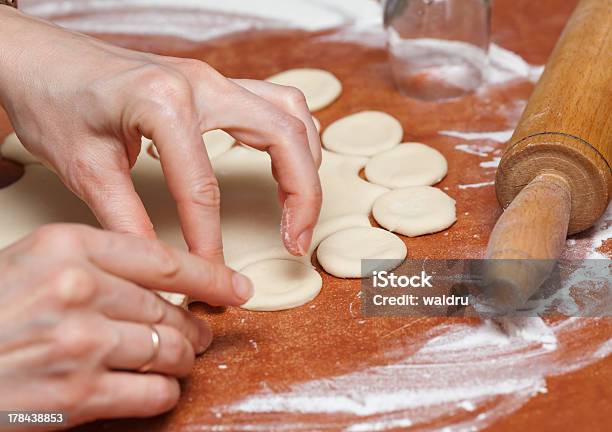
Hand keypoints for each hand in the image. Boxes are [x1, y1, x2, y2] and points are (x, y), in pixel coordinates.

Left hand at [0, 8, 321, 262]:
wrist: (39, 56)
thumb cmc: (54, 100)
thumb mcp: (85, 168)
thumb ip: (128, 221)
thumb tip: (164, 268)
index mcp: (164, 101)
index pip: (204, 187)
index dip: (211, 242)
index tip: (214, 279)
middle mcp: (201, 82)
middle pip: (283, 137)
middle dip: (301, 195)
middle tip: (297, 241)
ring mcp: (212, 78)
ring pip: (291, 112)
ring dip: (305, 162)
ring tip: (299, 209)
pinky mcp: (213, 83)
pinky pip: (276, 103)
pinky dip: (291, 138)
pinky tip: (284, 167)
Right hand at [0, 224, 251, 427]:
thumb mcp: (35, 262)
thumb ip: (97, 263)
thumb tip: (163, 285)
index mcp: (69, 247)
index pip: (164, 261)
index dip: (211, 277)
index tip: (237, 288)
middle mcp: (78, 288)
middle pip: (170, 310)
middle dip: (191, 328)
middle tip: (196, 334)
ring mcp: (80, 342)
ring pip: (169, 350)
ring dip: (180, 360)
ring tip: (175, 359)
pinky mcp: (77, 393)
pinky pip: (153, 392)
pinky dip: (163, 392)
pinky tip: (152, 387)